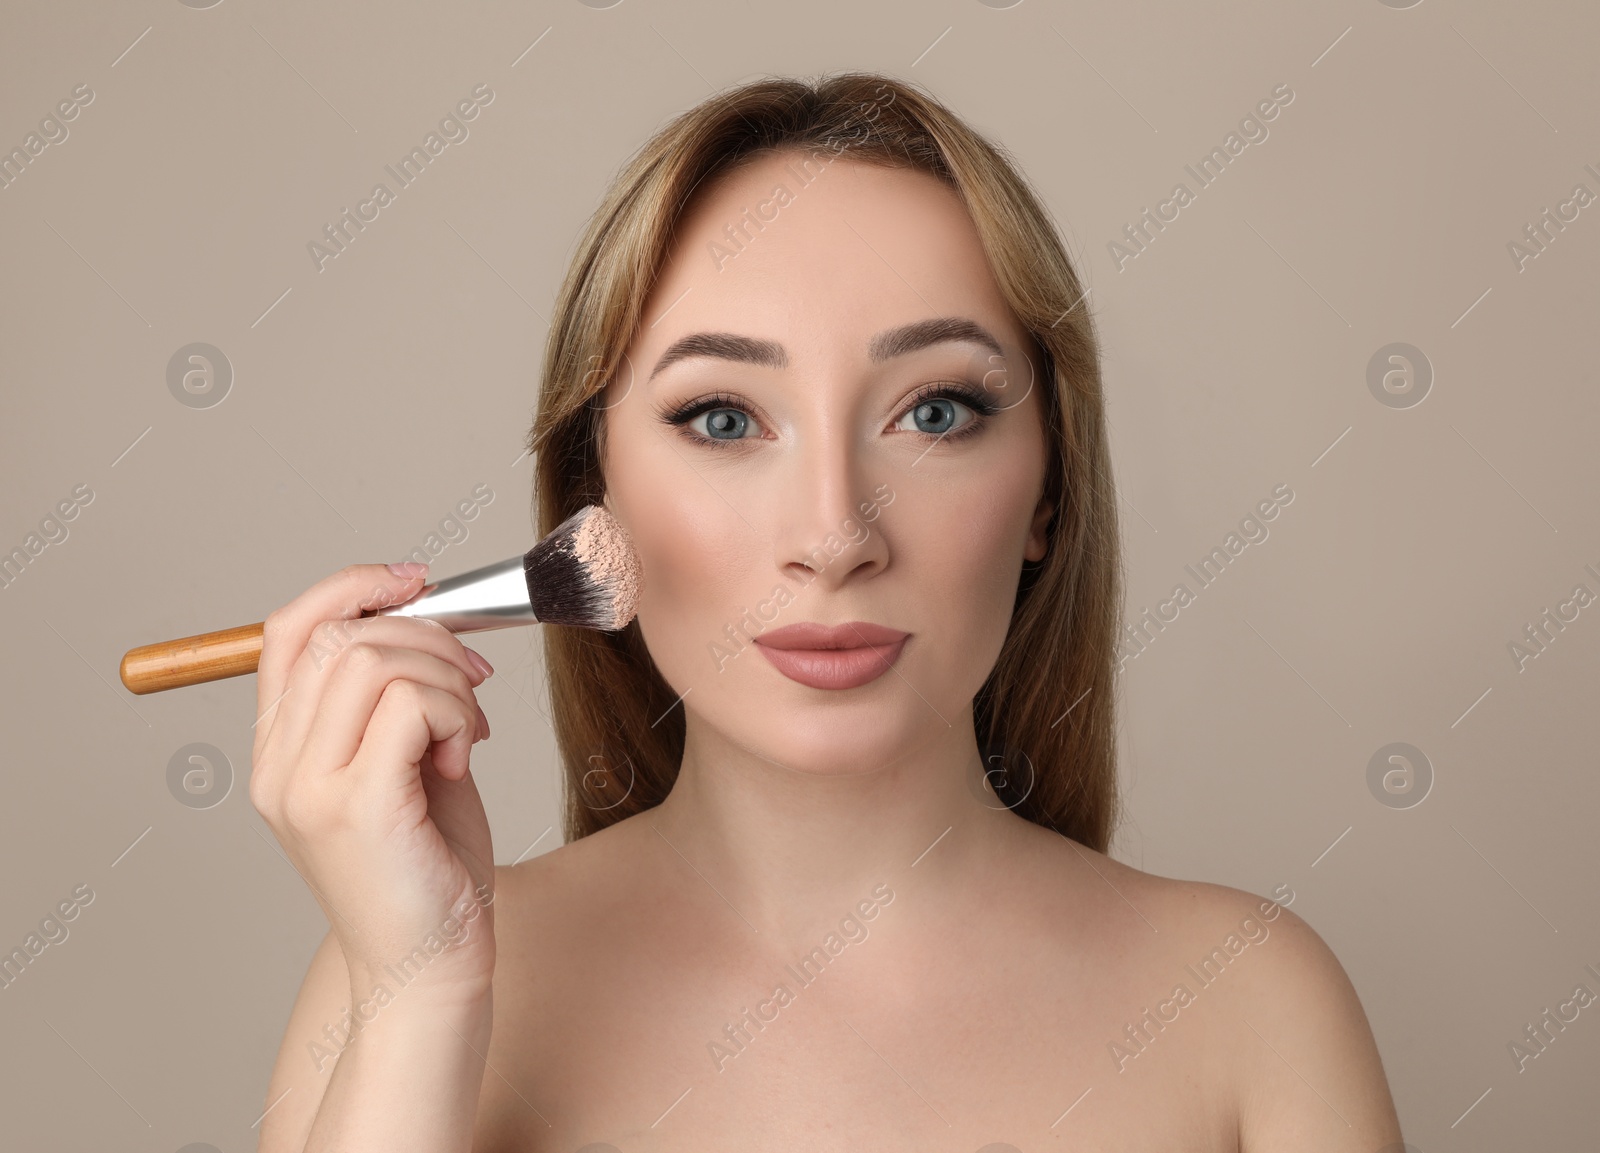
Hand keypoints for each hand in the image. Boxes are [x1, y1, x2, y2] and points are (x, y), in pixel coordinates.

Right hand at [249, 563, 497, 998]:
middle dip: (424, 635)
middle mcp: (280, 768)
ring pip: (373, 660)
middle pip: (337, 635)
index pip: (288, 632)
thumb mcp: (406, 765)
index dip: (352, 588)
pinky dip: (450, 712)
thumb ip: (399, 699)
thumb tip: (430, 624)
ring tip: (465, 726)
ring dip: (443, 676)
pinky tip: (459, 756)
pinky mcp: (357, 807)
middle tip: (472, 676)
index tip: (415, 580)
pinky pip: (407, 704)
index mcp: (281, 753)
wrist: (429, 966)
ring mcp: (310, 789)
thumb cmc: (426, 869)